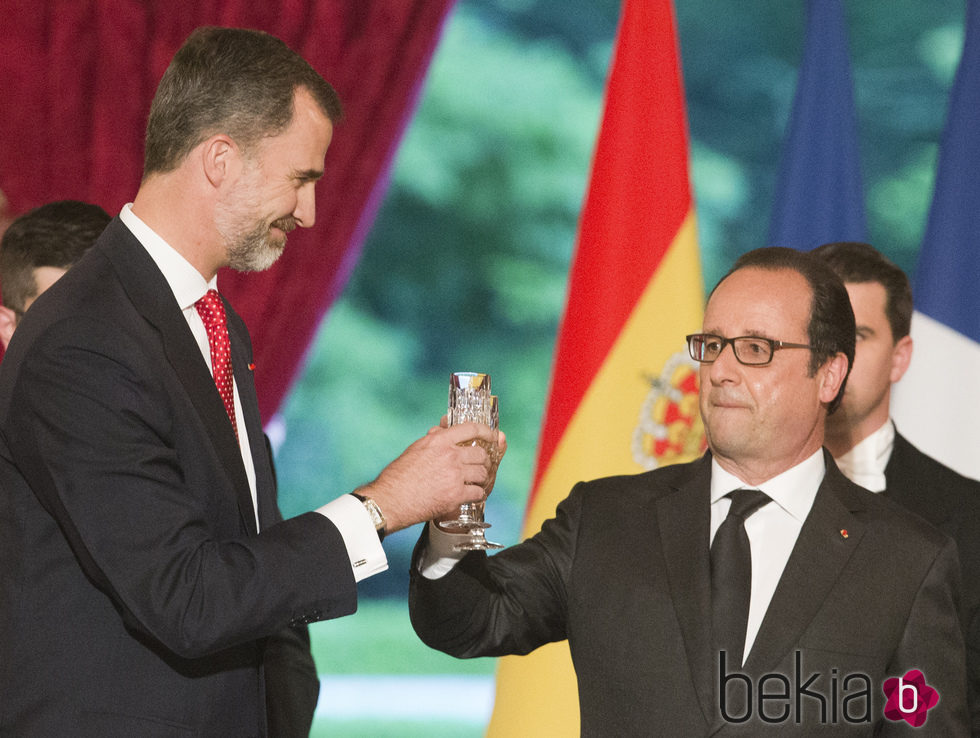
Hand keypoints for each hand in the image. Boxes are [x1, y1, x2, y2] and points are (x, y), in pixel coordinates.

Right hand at [358, 421, 496, 533]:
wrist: (391, 500)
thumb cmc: (398, 476)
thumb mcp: (416, 448)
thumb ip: (434, 438)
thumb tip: (443, 429)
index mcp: (439, 441)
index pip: (471, 428)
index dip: (487, 431)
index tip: (493, 435)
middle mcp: (449, 455)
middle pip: (481, 453)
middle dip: (484, 461)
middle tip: (481, 466)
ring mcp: (454, 475)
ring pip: (482, 473)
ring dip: (481, 479)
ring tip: (476, 483)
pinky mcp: (456, 494)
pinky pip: (478, 493)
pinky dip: (477, 495)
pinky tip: (472, 496)